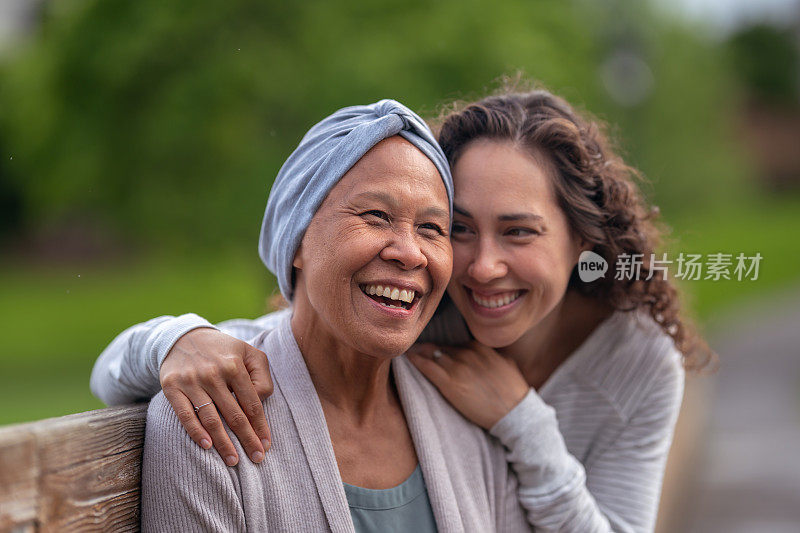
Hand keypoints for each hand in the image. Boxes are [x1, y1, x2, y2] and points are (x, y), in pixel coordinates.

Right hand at [159, 328, 273, 465]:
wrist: (183, 337)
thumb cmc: (224, 350)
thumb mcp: (249, 353)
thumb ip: (261, 376)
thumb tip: (261, 401)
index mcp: (234, 364)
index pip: (251, 403)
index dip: (260, 426)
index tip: (266, 444)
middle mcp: (212, 373)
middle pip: (234, 414)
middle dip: (247, 439)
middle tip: (257, 458)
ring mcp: (191, 381)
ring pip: (211, 418)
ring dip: (223, 443)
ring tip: (234, 460)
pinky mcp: (172, 387)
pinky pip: (185, 415)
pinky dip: (196, 431)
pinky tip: (207, 445)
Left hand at [407, 341, 528, 429]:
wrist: (515, 413)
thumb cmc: (514, 392)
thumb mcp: (506, 364)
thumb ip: (493, 356)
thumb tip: (488, 355)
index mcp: (481, 348)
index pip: (457, 345)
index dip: (447, 349)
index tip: (438, 351)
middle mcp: (468, 354)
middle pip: (443, 348)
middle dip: (430, 349)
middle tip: (418, 348)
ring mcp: (458, 367)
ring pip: (432, 355)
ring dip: (421, 352)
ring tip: (412, 352)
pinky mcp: (449, 383)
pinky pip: (427, 366)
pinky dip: (416, 360)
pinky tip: (408, 357)